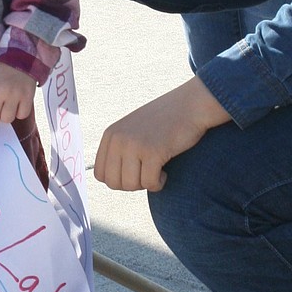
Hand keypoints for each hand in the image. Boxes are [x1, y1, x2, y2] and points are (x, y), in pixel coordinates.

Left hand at [0, 61, 36, 124]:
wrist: (21, 58)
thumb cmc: (2, 71)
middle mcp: (0, 92)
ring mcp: (15, 95)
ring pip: (7, 118)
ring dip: (6, 116)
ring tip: (7, 110)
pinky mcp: (27, 96)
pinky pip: (22, 115)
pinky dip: (20, 113)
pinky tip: (18, 106)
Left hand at [94, 76, 230, 191]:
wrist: (191, 106)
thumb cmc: (165, 122)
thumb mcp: (133, 131)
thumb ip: (118, 150)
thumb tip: (111, 181)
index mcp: (110, 134)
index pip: (100, 174)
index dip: (119, 179)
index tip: (136, 171)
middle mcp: (118, 139)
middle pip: (113, 183)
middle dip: (132, 184)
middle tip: (147, 172)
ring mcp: (134, 145)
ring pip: (130, 185)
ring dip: (146, 183)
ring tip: (157, 169)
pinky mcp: (153, 152)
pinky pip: (150, 184)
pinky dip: (159, 183)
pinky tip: (165, 171)